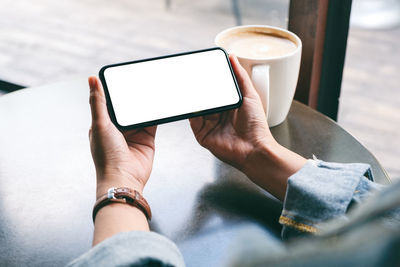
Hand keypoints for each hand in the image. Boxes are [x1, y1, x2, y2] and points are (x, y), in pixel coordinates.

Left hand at [88, 77, 156, 197]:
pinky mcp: (148, 138)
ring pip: (140, 112)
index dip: (115, 89)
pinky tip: (160, 102)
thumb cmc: (107, 156)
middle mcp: (118, 128)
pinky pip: (153, 121)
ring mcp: (134, 133)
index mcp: (103, 124)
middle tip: (140, 78)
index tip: (121, 75)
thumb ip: (98, 102)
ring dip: (145, 103)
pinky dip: (156, 112)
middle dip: (133, 94)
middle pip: (127, 106)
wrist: (125, 179)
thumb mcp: (100, 124)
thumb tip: (91, 78)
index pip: (109, 102)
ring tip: (152, 86)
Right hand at [190, 54, 273, 170]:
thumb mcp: (250, 95)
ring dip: (192, 98)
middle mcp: (218, 115)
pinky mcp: (202, 134)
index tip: (203, 70)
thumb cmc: (256, 126)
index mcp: (229, 105)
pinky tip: (190, 103)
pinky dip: (189, 111)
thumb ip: (240, 76)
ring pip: (196, 108)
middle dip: (198, 89)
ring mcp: (209, 125)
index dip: (209, 81)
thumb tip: (233, 58)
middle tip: (192, 76)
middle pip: (204, 98)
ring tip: (188, 86)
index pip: (215, 90)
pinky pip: (192, 120)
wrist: (254, 149)